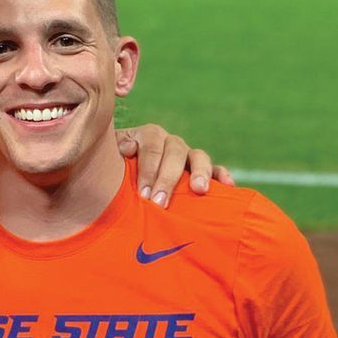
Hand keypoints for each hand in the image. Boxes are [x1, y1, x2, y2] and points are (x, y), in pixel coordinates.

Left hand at [115, 124, 233, 206]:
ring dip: (199, 172)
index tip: (143, 194)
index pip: (150, 145)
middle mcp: (169, 142)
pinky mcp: (202, 170)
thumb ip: (115, 147)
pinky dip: (222, 175)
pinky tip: (228, 186)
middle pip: (174, 151)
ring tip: (199, 190)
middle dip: (167, 178)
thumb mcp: (109, 156)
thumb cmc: (115, 169)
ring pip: (198, 156)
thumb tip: (128, 148)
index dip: (147, 169)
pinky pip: (216, 169)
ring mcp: (187, 155)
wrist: (122, 175)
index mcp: (147, 135)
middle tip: (160, 202)